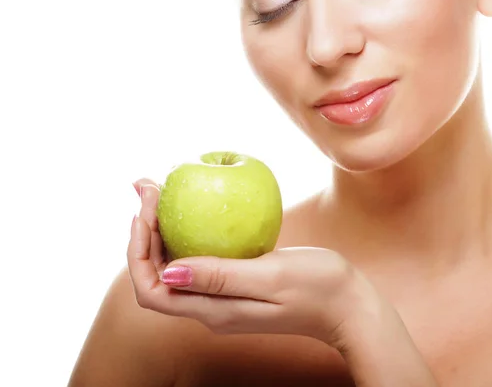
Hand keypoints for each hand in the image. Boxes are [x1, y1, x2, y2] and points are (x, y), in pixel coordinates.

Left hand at [127, 177, 372, 347]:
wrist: (348, 306)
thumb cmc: (317, 288)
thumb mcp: (270, 277)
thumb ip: (220, 277)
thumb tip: (168, 272)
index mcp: (214, 310)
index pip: (152, 290)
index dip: (137, 252)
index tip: (144, 210)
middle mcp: (211, 308)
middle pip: (157, 274)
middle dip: (145, 231)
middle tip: (148, 187)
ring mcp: (223, 297)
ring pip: (175, 264)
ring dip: (162, 229)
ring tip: (160, 190)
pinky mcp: (236, 284)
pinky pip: (199, 259)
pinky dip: (187, 232)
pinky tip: (193, 208)